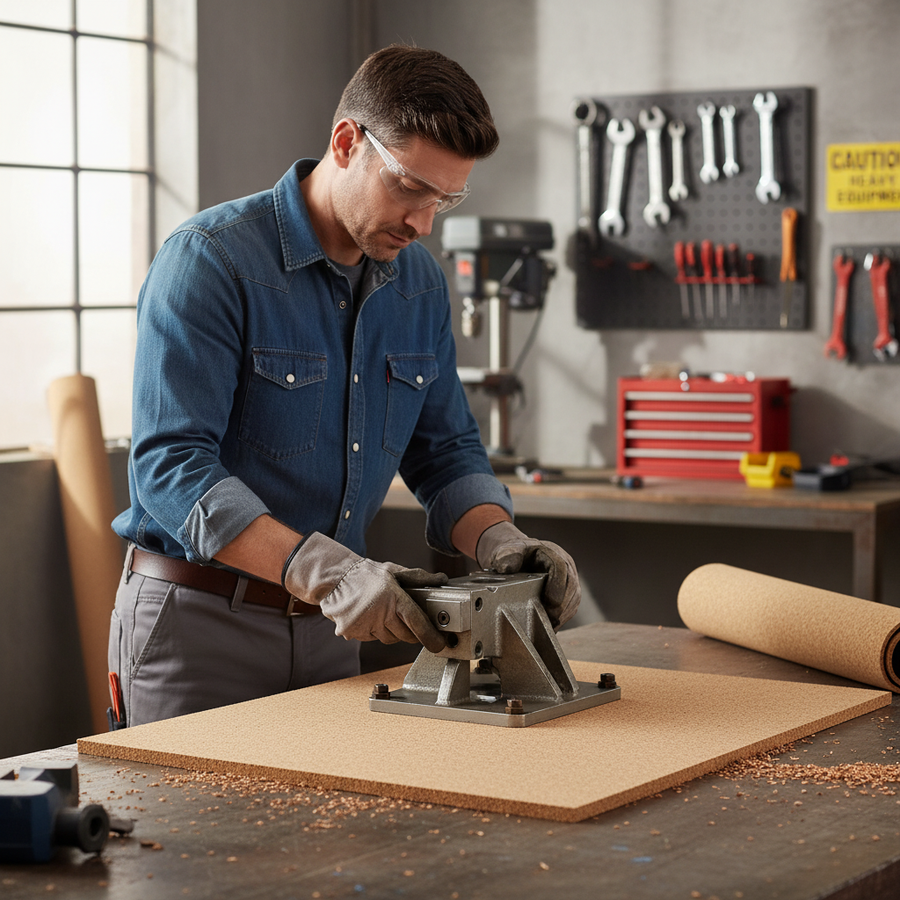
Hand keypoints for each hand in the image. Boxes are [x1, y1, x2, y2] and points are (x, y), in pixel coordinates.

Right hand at [282, 533, 446, 651]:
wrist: (334, 577)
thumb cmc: (366, 574)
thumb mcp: (394, 571)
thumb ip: (418, 577)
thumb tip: (441, 579)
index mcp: (393, 597)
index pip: (417, 623)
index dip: (430, 636)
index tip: (438, 644)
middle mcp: (379, 612)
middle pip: (405, 635)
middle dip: (411, 631)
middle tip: (407, 620)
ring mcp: (364, 624)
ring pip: (389, 639)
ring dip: (392, 631)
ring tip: (384, 613)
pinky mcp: (352, 632)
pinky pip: (372, 638)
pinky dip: (375, 631)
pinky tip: (370, 616)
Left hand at [475, 521, 580, 628]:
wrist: (514, 559)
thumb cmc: (512, 555)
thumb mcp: (505, 551)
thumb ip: (505, 556)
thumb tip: (506, 568)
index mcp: (551, 552)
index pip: (561, 567)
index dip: (557, 586)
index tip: (549, 602)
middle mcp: (564, 565)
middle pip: (571, 585)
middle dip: (562, 605)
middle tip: (550, 618)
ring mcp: (567, 579)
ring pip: (573, 598)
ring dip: (563, 613)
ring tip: (550, 625)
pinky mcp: (567, 592)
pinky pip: (570, 606)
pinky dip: (562, 617)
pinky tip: (551, 625)